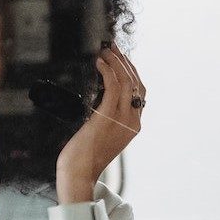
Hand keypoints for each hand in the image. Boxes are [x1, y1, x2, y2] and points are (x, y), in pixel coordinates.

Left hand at [56, 45, 144, 203]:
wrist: (78, 172)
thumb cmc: (84, 154)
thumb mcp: (102, 134)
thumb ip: (107, 117)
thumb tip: (102, 97)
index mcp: (134, 125)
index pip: (140, 92)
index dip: (132, 71)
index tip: (121, 58)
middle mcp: (133, 121)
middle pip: (136, 83)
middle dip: (125, 62)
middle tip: (113, 47)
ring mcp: (122, 119)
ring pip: (127, 82)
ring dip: (116, 62)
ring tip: (106, 50)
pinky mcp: (107, 117)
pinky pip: (113, 88)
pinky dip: (108, 71)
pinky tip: (100, 63)